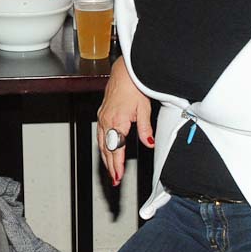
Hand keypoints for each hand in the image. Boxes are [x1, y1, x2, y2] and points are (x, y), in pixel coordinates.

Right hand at [97, 56, 153, 185]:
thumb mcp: (144, 109)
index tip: (118, 176)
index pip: (117, 149)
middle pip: (107, 149)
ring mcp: (102, 117)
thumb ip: (145, 129)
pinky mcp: (102, 114)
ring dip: (106, 158)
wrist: (124, 72)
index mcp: (117, 122)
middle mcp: (106, 121)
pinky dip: (104, 146)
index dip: (117, 164)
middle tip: (114, 179)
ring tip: (111, 170)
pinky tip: (107, 150)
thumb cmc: (134, 86)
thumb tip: (149, 144)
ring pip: (102, 143)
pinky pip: (101, 135)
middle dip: (110, 166)